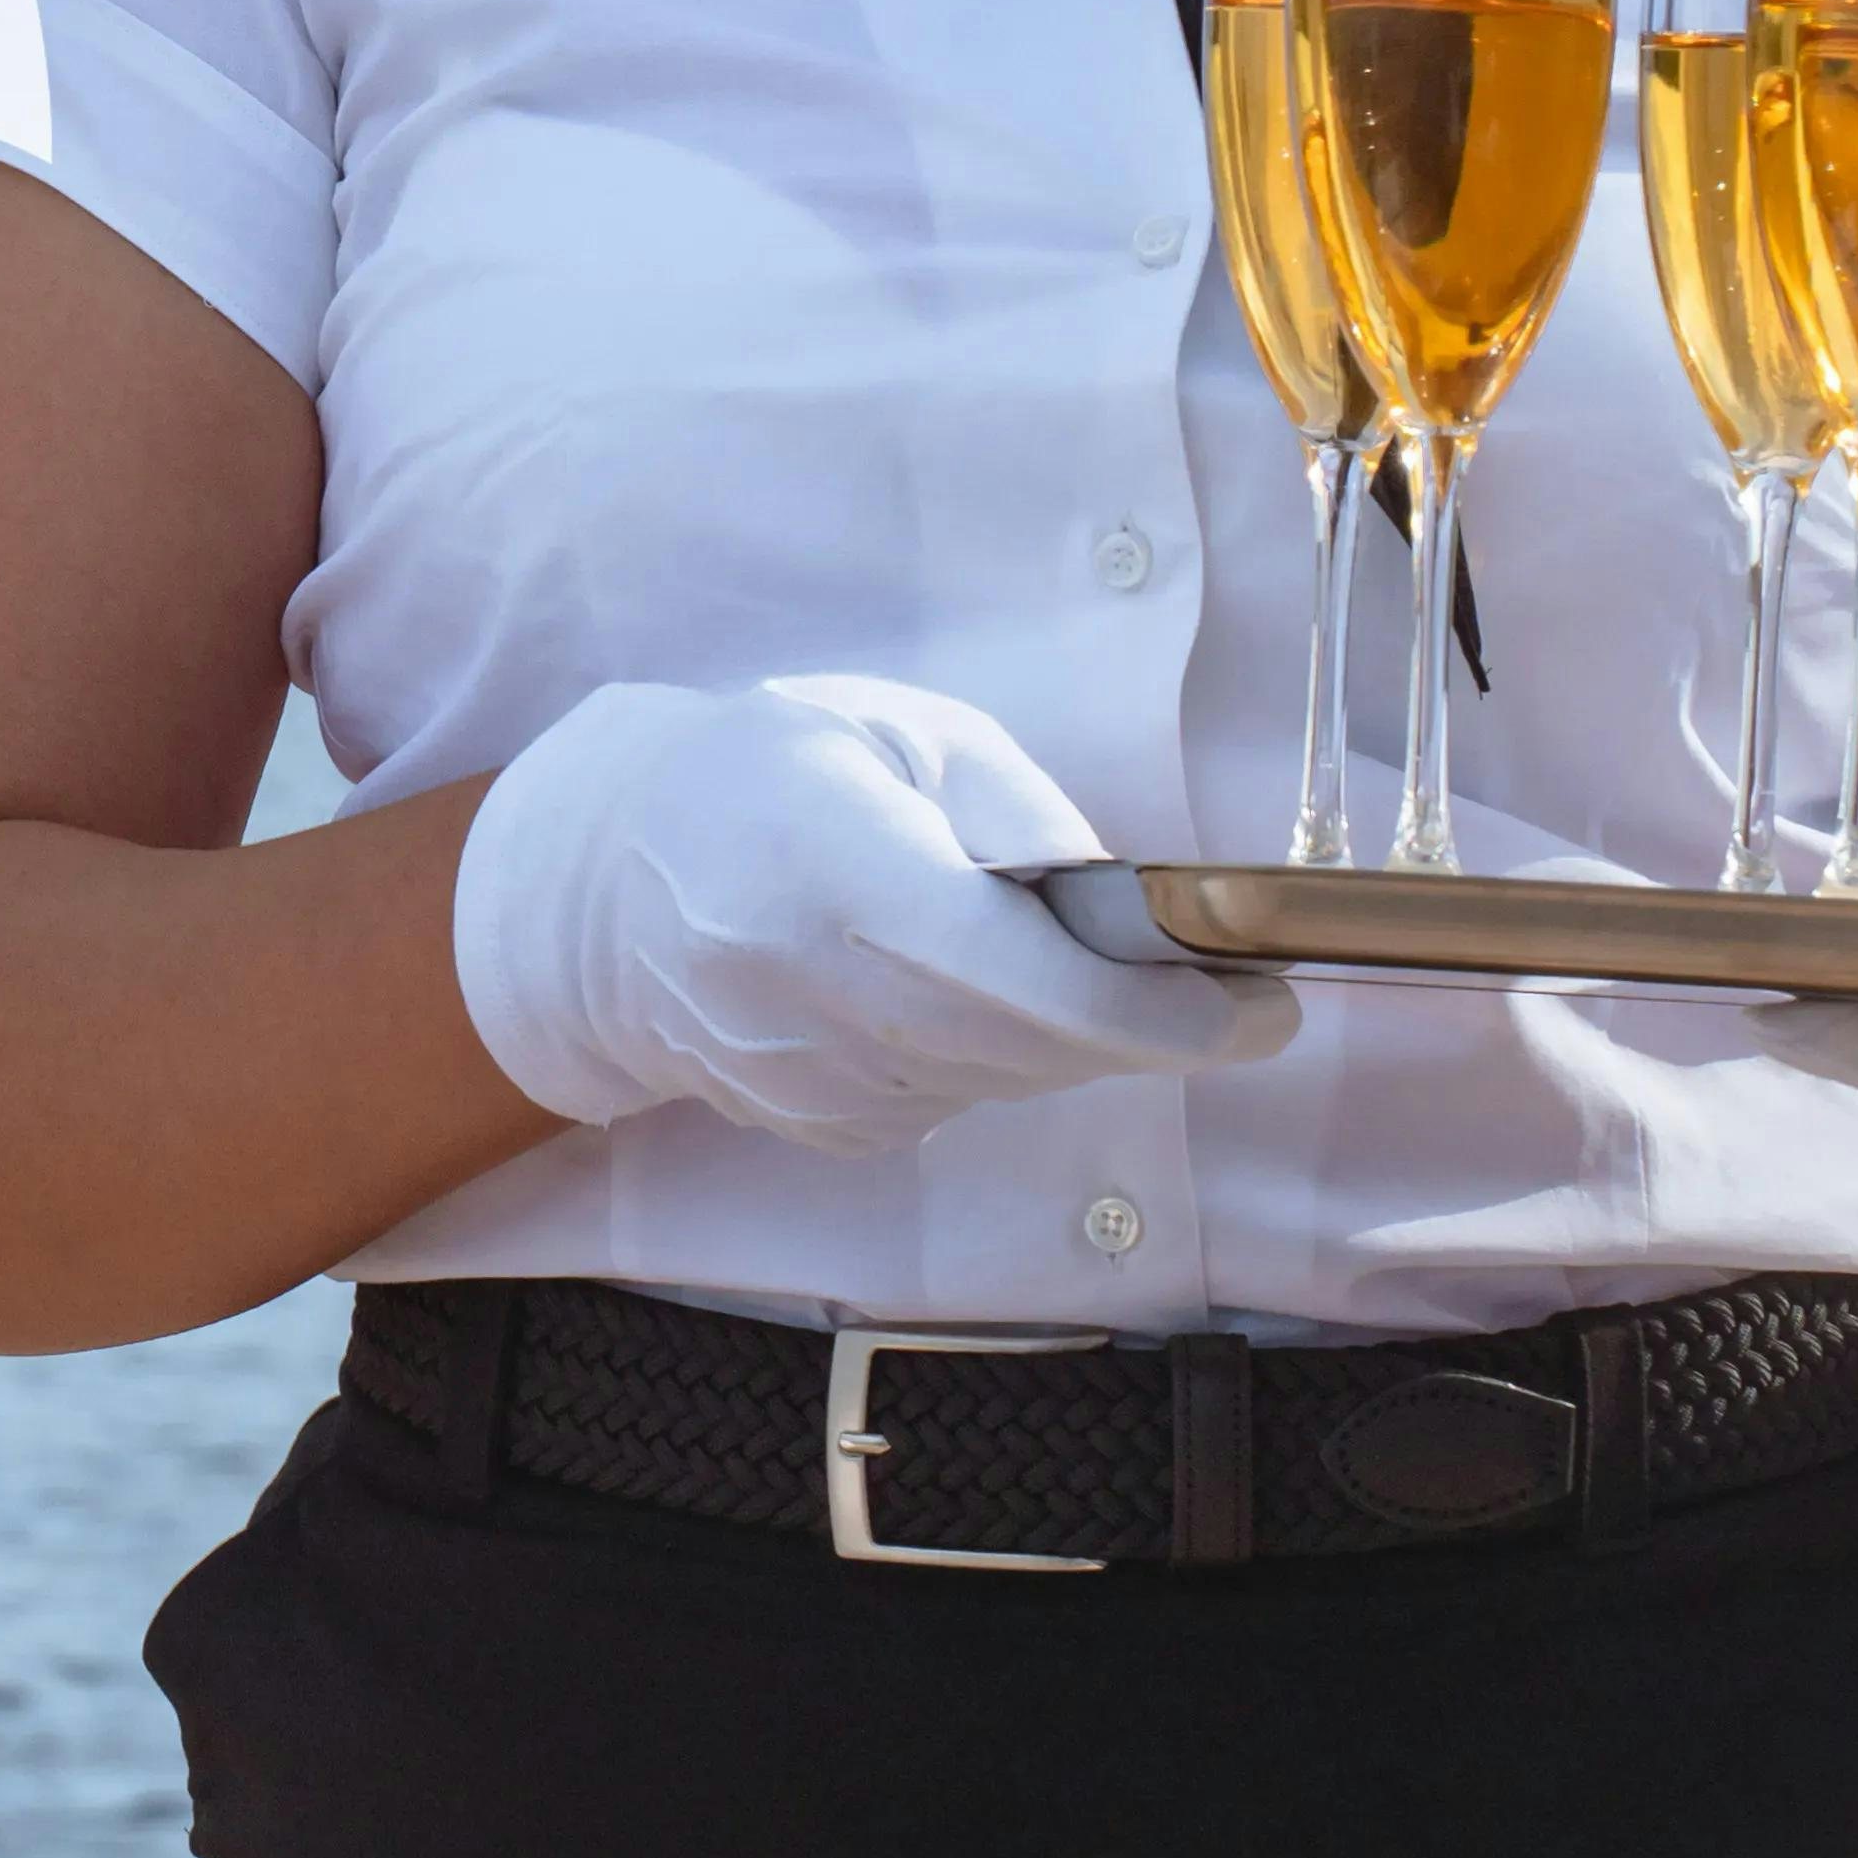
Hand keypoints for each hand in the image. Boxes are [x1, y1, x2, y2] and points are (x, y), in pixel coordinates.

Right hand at [448, 674, 1293, 1153]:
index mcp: (832, 869)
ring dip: (1066, 1040)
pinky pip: (949, 1107)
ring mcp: (803, 1076)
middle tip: (1228, 998)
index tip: (1252, 1005)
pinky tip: (961, 999)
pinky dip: (991, 1062)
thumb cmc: (769, 779)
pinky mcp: (809, 1125)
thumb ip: (1015, 813)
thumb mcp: (897, 731)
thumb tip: (1125, 911)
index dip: (1149, 1011)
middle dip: (1144, 1031)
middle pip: (1029, 1049)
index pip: (1019, 979)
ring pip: (999, 1085)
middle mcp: (807, 990)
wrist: (605, 887)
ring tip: (1074, 971)